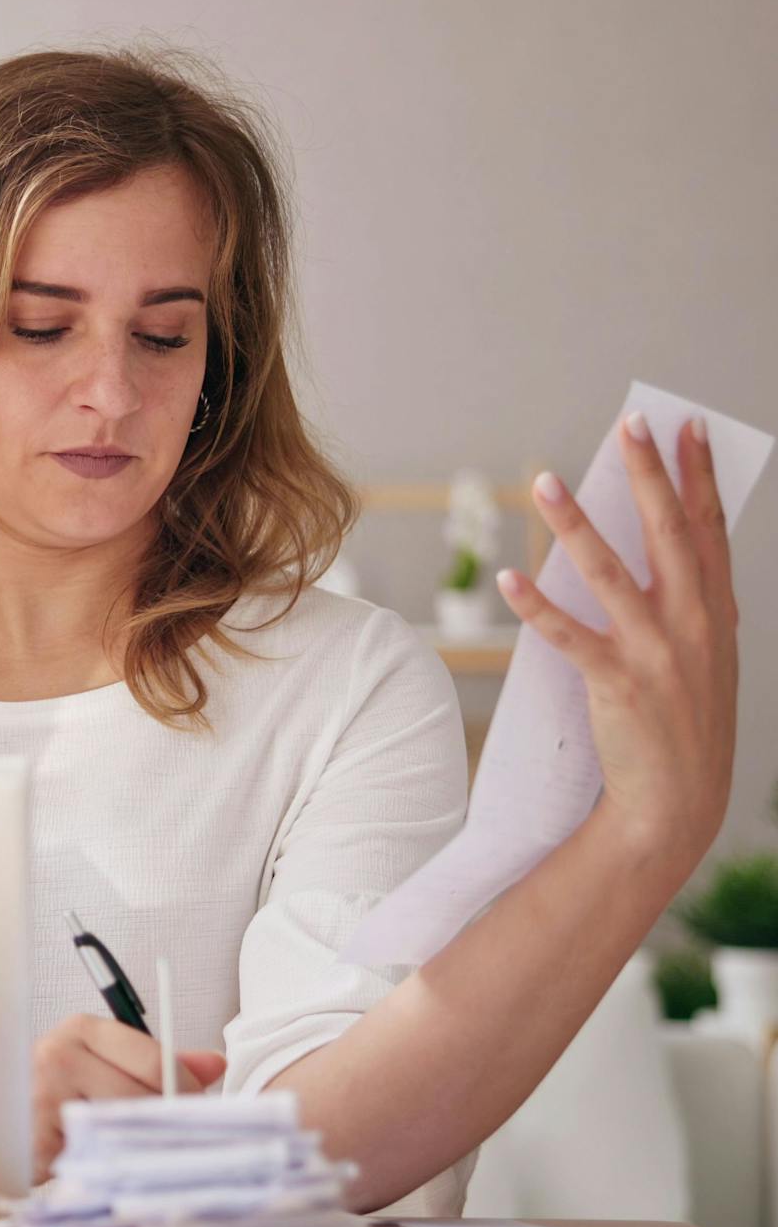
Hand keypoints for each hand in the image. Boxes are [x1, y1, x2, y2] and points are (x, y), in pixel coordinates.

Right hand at [31, 1013, 227, 1181]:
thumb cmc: (57, 1087)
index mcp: (82, 1029)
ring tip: (140, 1154)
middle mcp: (59, 1056)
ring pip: (121, 1132)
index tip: (195, 1108)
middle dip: (163, 1123)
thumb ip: (158, 1062)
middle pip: (142, 1100)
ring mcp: (43, 1099)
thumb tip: (215, 1064)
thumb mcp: (104, 1063)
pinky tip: (108, 1167)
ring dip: (139, 1148)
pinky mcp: (35, 1141)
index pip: (156, 1060)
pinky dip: (109, 1169)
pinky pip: (95, 1160)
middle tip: (173, 1139)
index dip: (185, 1090)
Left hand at [496, 414, 737, 889]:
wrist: (677, 802)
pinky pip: (569, 637)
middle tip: (632, 424)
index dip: (699, 476)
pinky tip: (509, 579)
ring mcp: (657, 654)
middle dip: (650, 475)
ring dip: (577, 525)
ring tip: (546, 480)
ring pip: (612, 574)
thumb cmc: (685, 723)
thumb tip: (669, 548)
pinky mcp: (617, 685)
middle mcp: (694, 626)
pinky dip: (538, 606)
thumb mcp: (706, 657)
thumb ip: (694, 603)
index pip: (709, 530)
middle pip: (669, 535)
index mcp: (716, 614)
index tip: (687, 426)